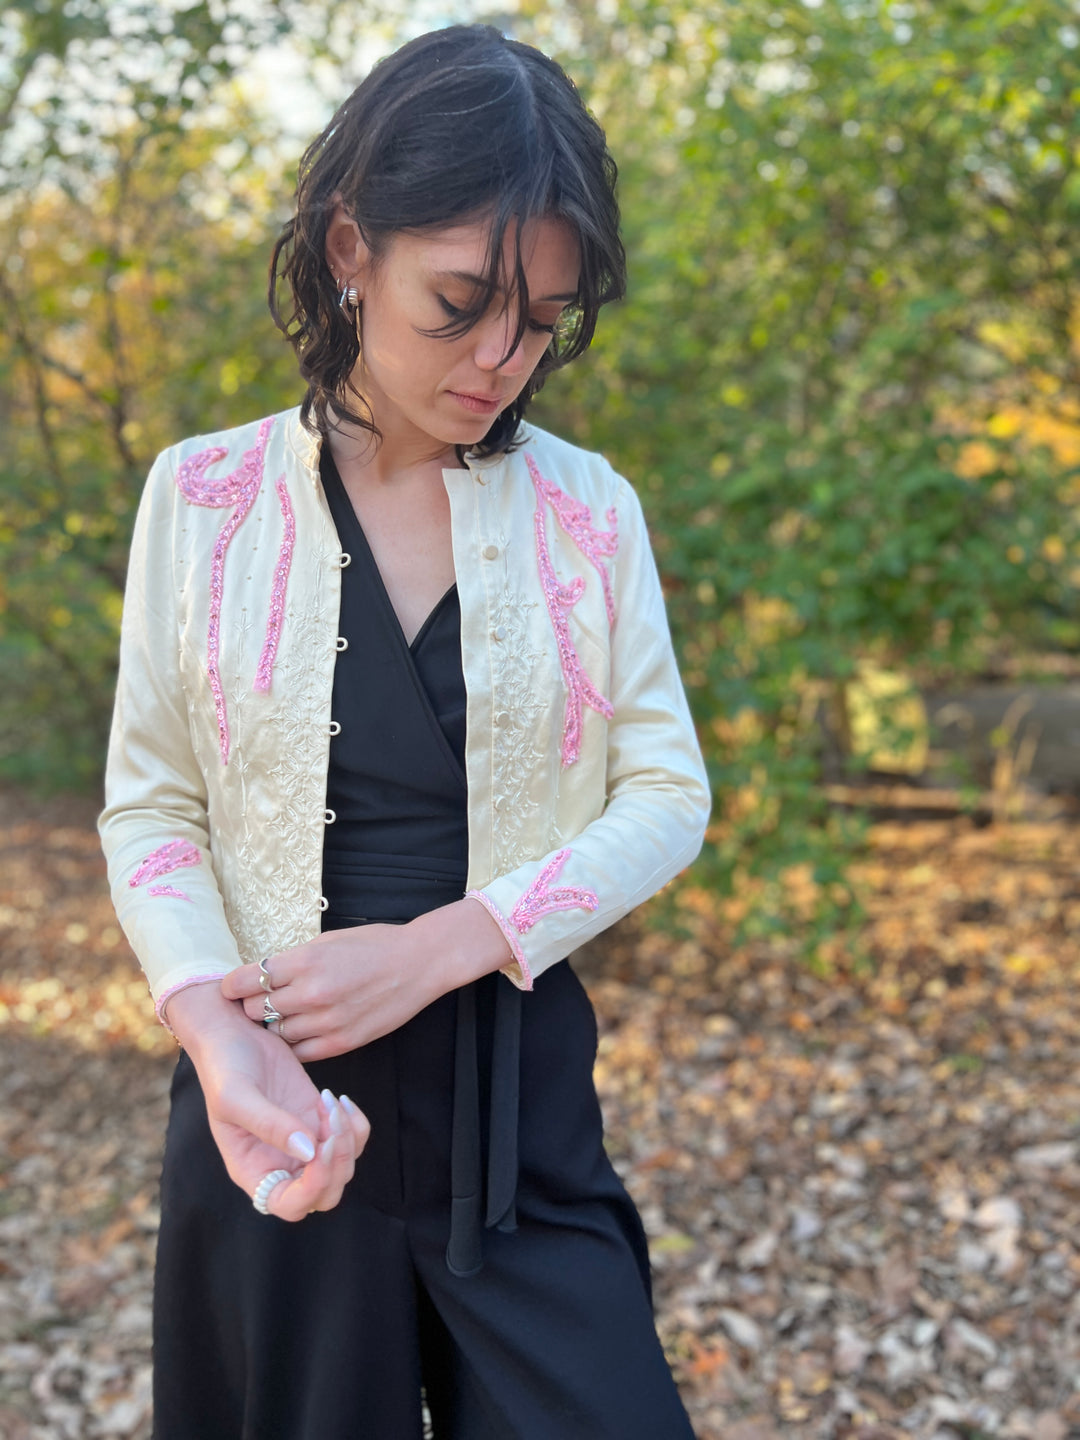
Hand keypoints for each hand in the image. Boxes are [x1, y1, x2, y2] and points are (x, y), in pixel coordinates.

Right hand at [166, 983, 369, 1218]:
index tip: (318, 1151)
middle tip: (330, 1120)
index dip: (311, 1189)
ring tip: (329, 1102)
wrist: (233, 1032)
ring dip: (347, 1139)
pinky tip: (338, 1099)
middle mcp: (280, 1163)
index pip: (289, 1205)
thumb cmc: (224, 1066)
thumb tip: (310, 1151)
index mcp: (253, 1170)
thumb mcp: (236, 1096)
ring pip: (343, 1167)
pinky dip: (355, 1124)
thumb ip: (270, 1126)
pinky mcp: (319, 1119)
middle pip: (325, 1194)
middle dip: (337, 1164)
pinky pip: (351, 1138)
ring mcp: (303, 1142)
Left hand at [221, 897, 513, 1061]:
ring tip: (287, 1014)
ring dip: (275, 1026)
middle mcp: (310, 993)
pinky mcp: (341, 1042)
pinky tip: (304, 1029)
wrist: (418, 964)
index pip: (244, 982)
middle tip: (260, 1001)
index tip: (233, 987)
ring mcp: (326, 1021)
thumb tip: (260, 977)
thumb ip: (292, 962)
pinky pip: (301, 1051)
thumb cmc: (373, 946)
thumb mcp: (326, 942)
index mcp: (303, 961)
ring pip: (276, 1034)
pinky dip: (296, 1042)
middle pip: (254, 1011)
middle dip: (252, 1006)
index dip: (233, 986)